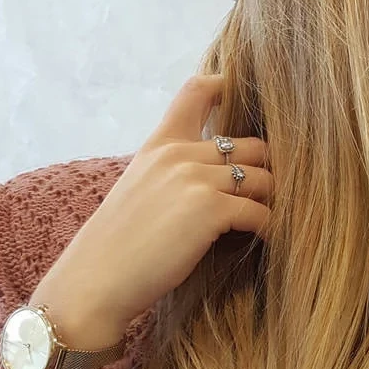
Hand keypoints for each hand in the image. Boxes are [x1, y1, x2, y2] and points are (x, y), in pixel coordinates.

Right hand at [31, 74, 272, 345]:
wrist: (95, 282)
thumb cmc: (115, 248)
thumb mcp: (138, 191)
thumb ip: (171, 175)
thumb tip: (212, 180)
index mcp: (159, 145)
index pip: (196, 91)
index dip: (227, 87)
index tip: (245, 102)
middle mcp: (179, 153)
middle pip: (250, 146)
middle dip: (267, 170)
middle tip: (273, 195)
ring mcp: (196, 179)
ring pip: (263, 178)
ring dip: (273, 201)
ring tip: (274, 219)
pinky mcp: (211, 210)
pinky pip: (260, 211)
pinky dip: (269, 226)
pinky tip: (267, 239)